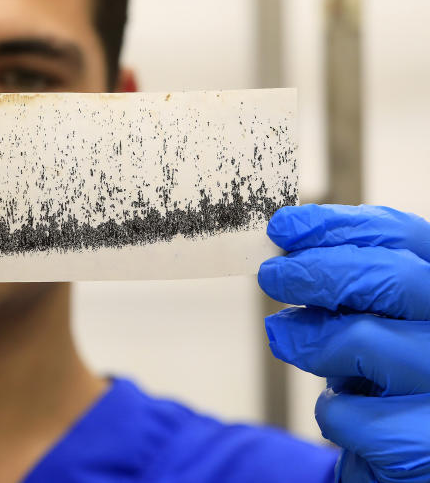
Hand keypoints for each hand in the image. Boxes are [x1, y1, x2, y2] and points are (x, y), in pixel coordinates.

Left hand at [259, 204, 429, 482]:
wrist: (403, 460)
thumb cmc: (383, 378)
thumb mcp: (368, 321)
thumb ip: (343, 286)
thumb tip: (285, 249)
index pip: (407, 238)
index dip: (341, 226)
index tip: (283, 227)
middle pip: (396, 279)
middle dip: (320, 270)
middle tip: (271, 276)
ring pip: (367, 340)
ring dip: (311, 339)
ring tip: (286, 340)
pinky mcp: (428, 445)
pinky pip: (357, 415)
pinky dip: (331, 410)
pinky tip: (336, 411)